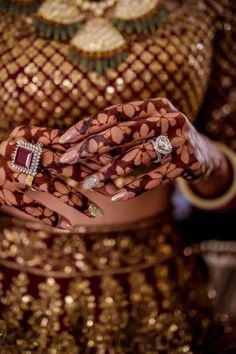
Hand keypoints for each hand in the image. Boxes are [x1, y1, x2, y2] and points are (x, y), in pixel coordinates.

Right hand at [0, 126, 103, 228]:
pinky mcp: (4, 193)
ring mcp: (11, 172)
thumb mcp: (30, 145)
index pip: (67, 143)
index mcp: (28, 134)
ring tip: (97, 213)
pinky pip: (32, 207)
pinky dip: (51, 217)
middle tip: (113, 191)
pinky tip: (70, 226)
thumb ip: (56, 147)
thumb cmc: (13, 157)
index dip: (91, 154)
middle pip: (63, 164)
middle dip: (91, 178)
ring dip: (76, 200)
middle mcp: (20, 151)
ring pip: (50, 186)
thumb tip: (98, 151)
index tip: (114, 165)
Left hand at [59, 98, 225, 200]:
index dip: (88, 125)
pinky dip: (135, 188)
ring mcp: (180, 139)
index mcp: (155, 105)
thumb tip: (81, 147)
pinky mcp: (187, 162)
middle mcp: (168, 117)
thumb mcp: (146, 130)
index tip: (64, 138)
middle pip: (124, 130)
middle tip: (68, 158)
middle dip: (92, 145)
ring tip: (89, 182)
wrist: (203, 154)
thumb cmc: (163, 140)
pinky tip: (117, 196)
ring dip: (111, 170)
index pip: (115, 112)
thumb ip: (122, 135)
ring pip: (139, 155)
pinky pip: (156, 177)